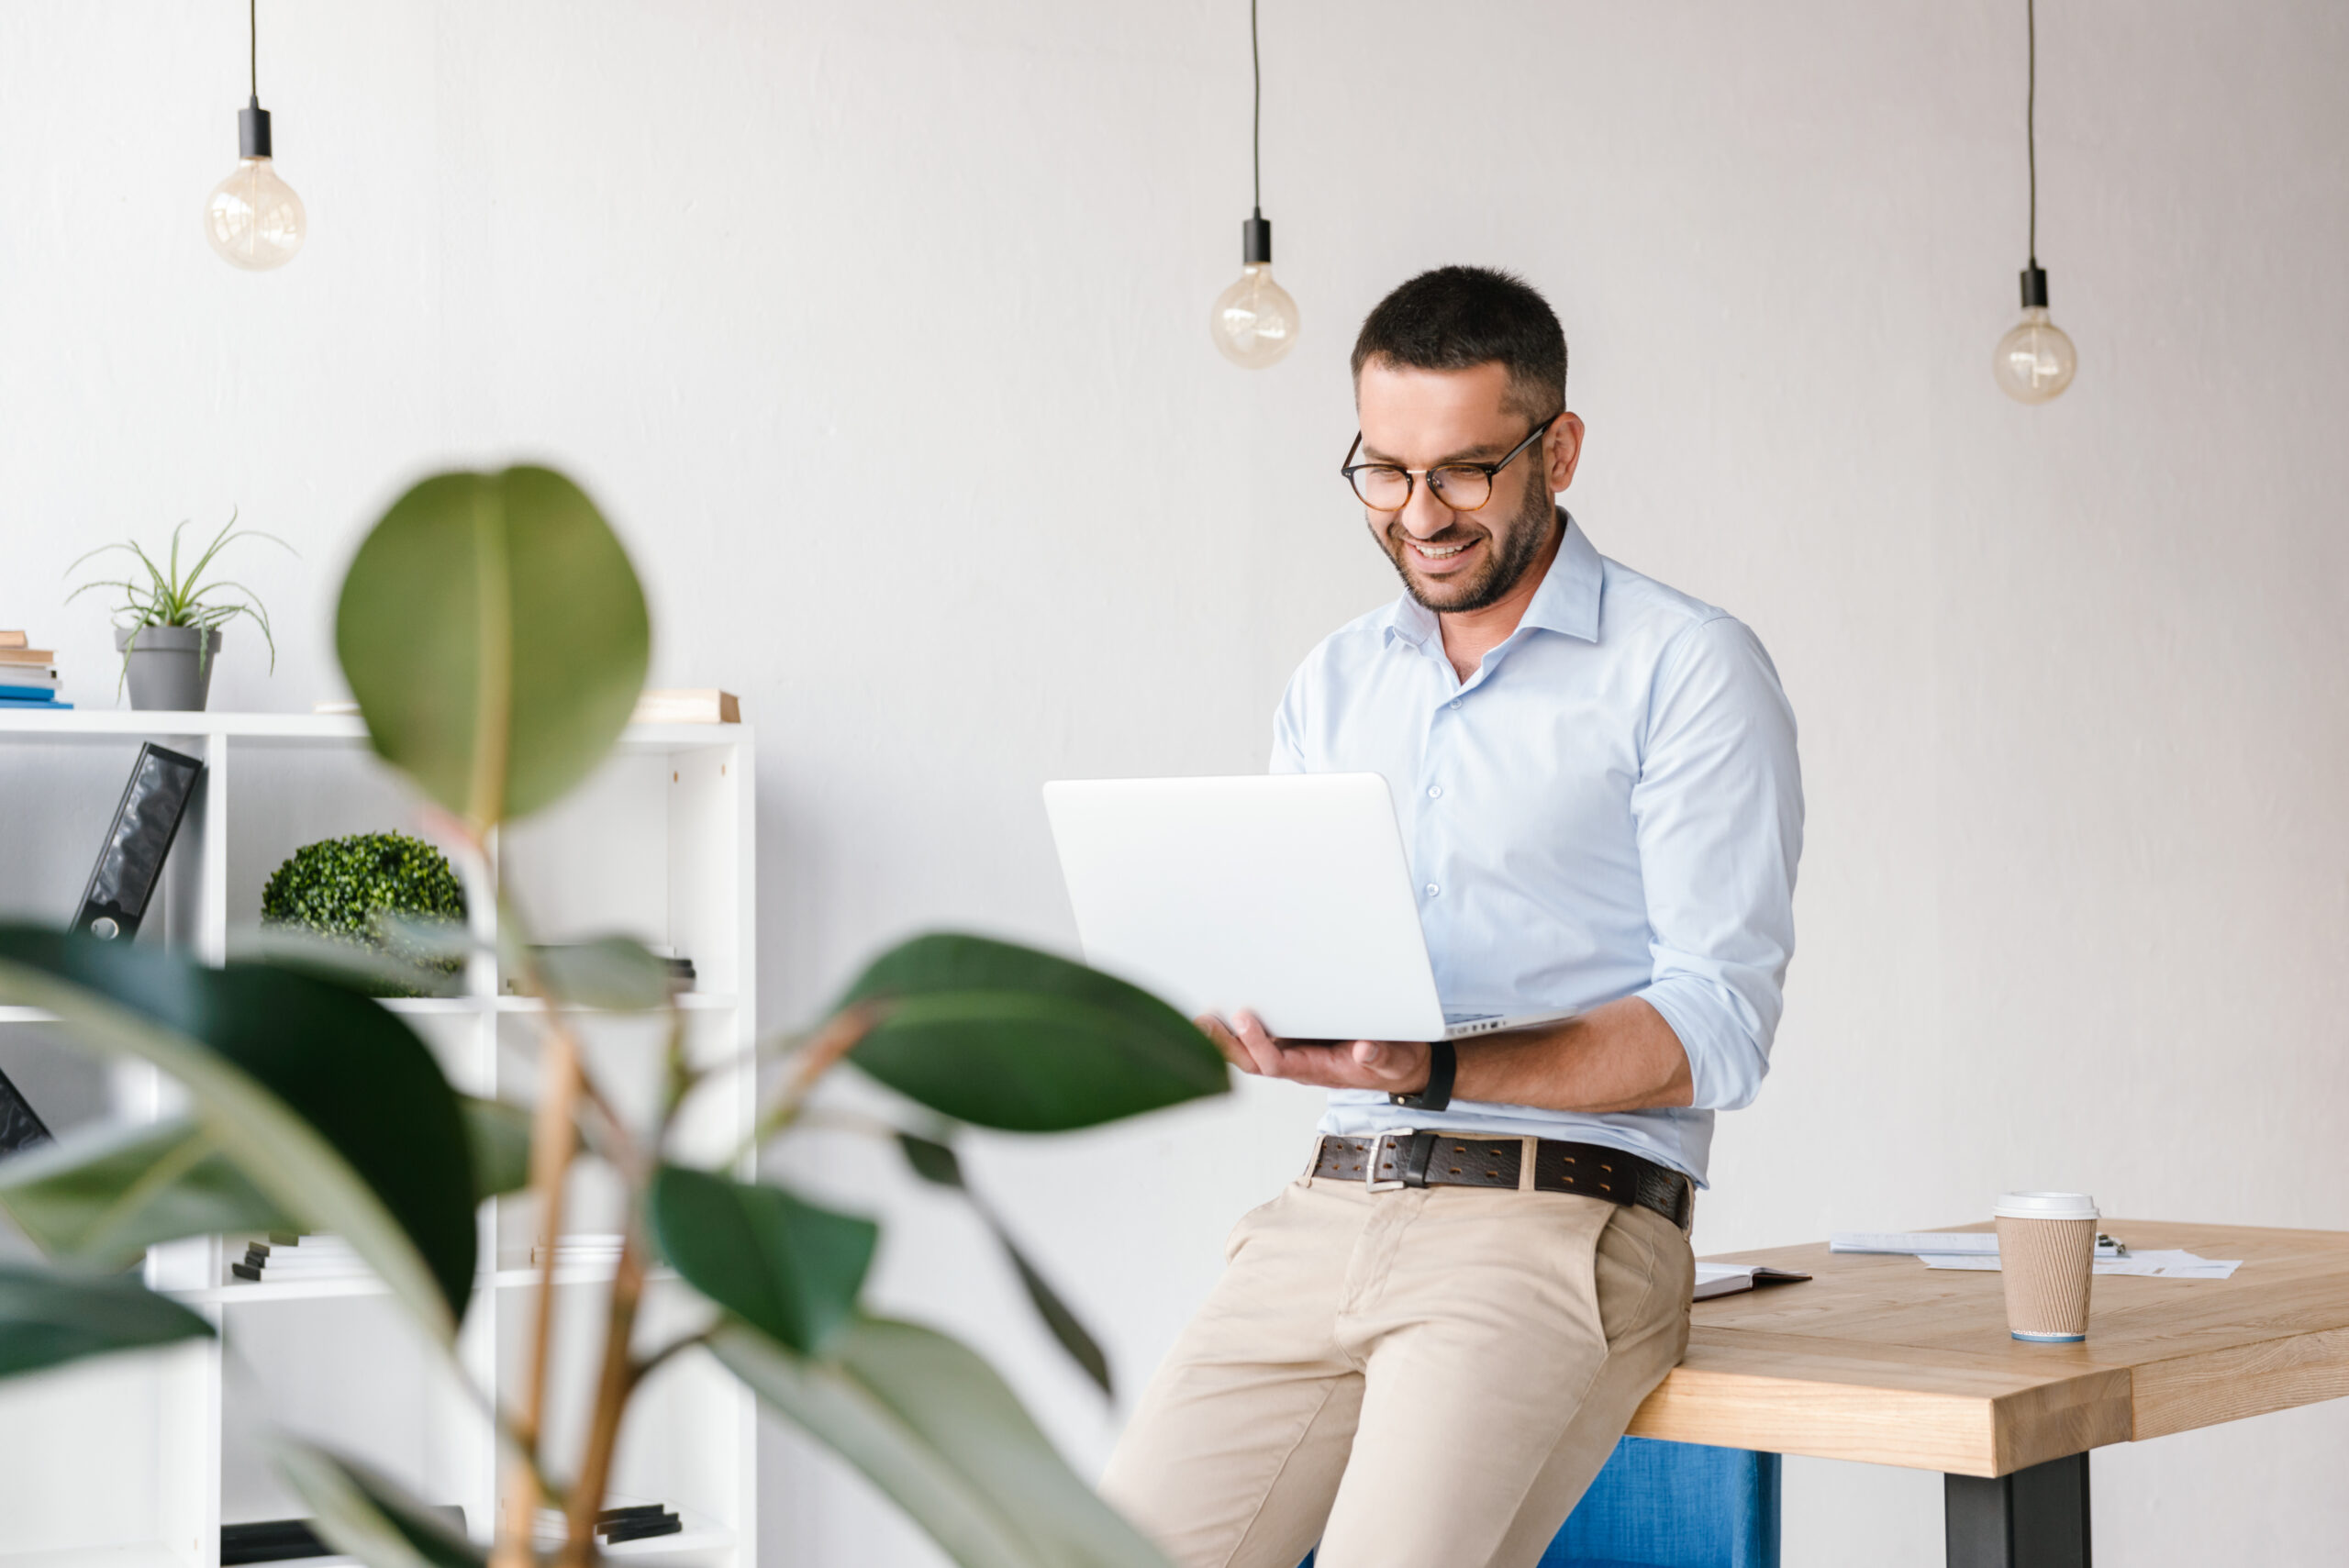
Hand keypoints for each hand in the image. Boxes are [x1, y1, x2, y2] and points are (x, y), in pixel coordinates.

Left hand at [1196, 1010, 1431, 1094]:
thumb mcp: (1395, 1060)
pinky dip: (1242, 1030)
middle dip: (1226, 1044)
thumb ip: (1381, 1057)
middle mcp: (1301, 1063)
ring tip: (1204, 1016)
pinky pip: (1265, 1039)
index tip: (1246, 1018)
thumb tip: (1365, 1050)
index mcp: (1317, 1070)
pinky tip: (1226, 1014)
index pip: (1276, 1063)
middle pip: (1253, 1061)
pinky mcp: (1301, 1040)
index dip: (1257, 1044)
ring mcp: (1298, 1053)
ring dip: (1227, 1038)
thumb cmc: (1395, 1063)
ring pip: (1253, 1053)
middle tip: (1203, 1020)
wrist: (1403, 1067)